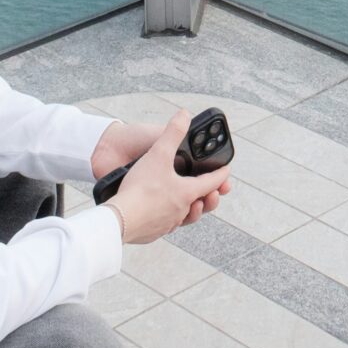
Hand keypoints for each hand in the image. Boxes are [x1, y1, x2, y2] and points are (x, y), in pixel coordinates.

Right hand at [103, 109, 232, 244]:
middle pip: (201, 203)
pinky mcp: (153, 232)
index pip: (211, 182)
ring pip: (185, 216)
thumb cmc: (141, 189)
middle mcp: (181, 210)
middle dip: (208, 196)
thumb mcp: (158, 154)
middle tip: (212, 192)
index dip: (220, 174)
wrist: (120, 219)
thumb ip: (172, 132)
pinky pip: (167, 225)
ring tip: (190, 203)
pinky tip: (162, 213)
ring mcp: (168, 223)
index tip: (226, 172)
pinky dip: (169, 218)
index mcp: (187, 192)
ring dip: (190, 209)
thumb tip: (184, 115)